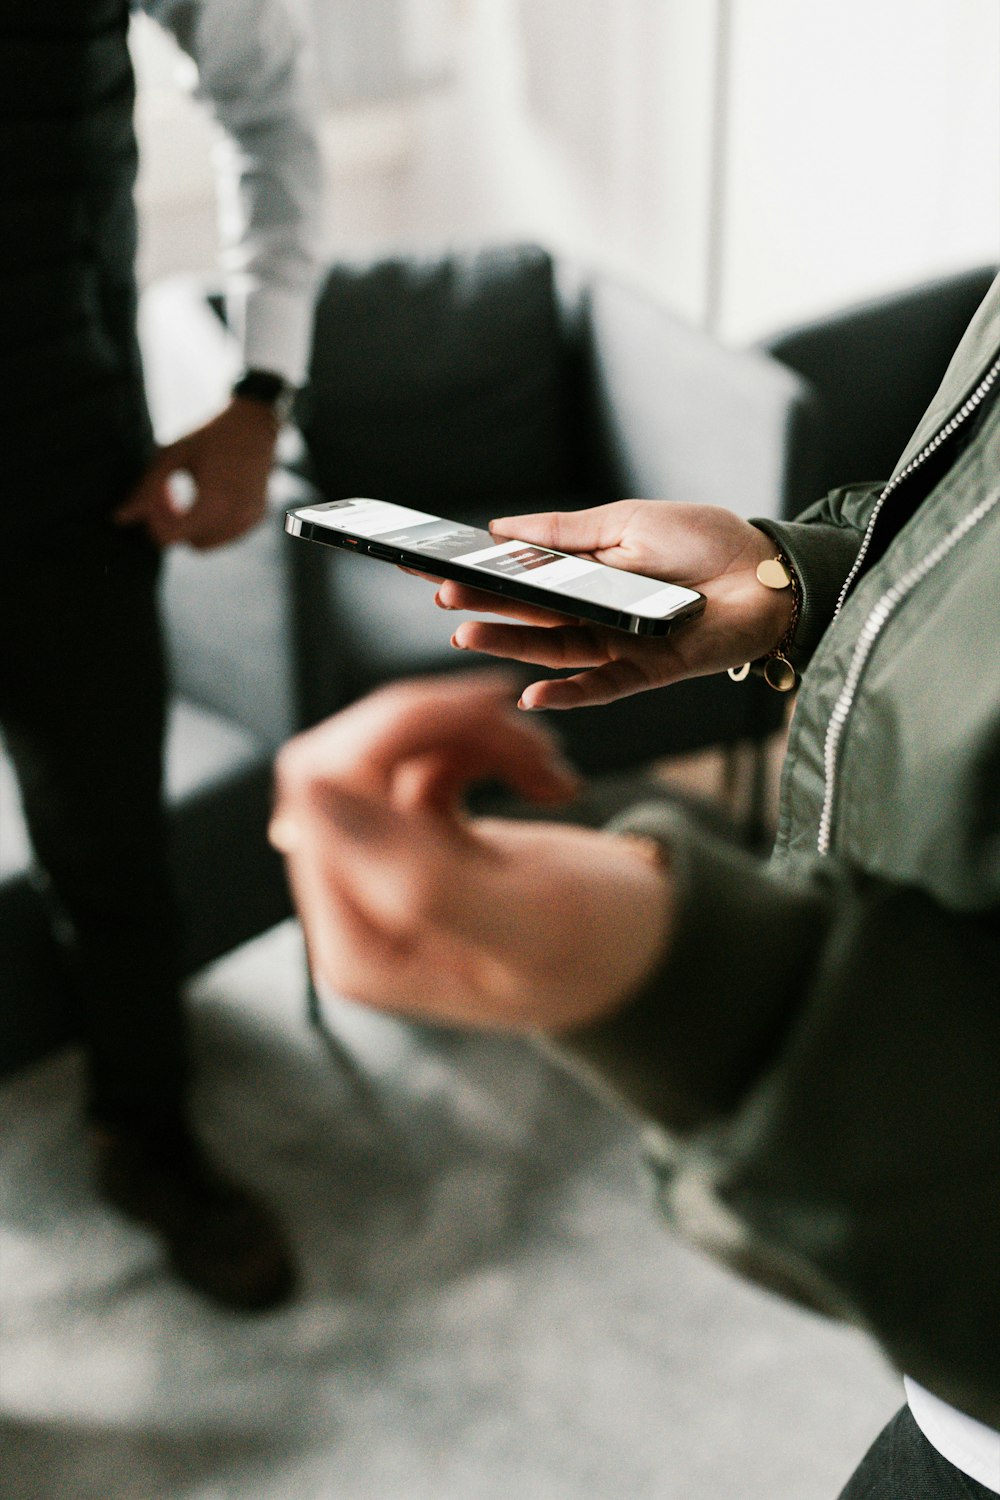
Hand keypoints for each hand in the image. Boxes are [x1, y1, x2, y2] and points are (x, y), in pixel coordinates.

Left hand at [114, 398, 278, 548]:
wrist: (256, 423)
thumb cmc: (210, 436)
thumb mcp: (173, 455)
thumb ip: (145, 489)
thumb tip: (119, 519)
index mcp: (213, 503)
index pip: (171, 537)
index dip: (156, 522)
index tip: (157, 497)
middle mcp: (236, 518)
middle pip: (191, 545)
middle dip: (176, 526)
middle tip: (169, 496)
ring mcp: (249, 520)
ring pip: (210, 543)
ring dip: (194, 526)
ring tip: (187, 496)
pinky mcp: (257, 518)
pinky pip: (226, 535)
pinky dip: (212, 523)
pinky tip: (208, 495)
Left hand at [269, 673, 672, 1030]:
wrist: (645, 952)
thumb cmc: (601, 952)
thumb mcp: (528, 921)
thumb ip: (420, 879)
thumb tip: (311, 797)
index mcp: (361, 947)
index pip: (320, 795)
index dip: (396, 728)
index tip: (493, 708)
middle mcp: (353, 909)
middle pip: (342, 759)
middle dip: (437, 724)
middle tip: (527, 730)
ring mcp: (378, 869)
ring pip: (383, 747)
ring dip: (471, 733)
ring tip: (549, 764)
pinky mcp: (408, 836)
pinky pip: (417, 756)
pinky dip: (483, 748)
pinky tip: (542, 778)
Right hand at [435, 500, 792, 708]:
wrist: (770, 572)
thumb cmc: (705, 542)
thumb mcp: (626, 521)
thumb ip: (564, 533)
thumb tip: (501, 529)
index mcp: (587, 576)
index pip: (522, 580)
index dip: (480, 577)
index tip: (434, 568)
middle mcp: (596, 614)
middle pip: (530, 616)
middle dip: (483, 606)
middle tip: (440, 595)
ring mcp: (619, 645)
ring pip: (553, 652)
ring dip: (509, 646)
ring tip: (466, 633)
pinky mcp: (649, 670)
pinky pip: (601, 689)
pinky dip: (567, 696)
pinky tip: (532, 695)